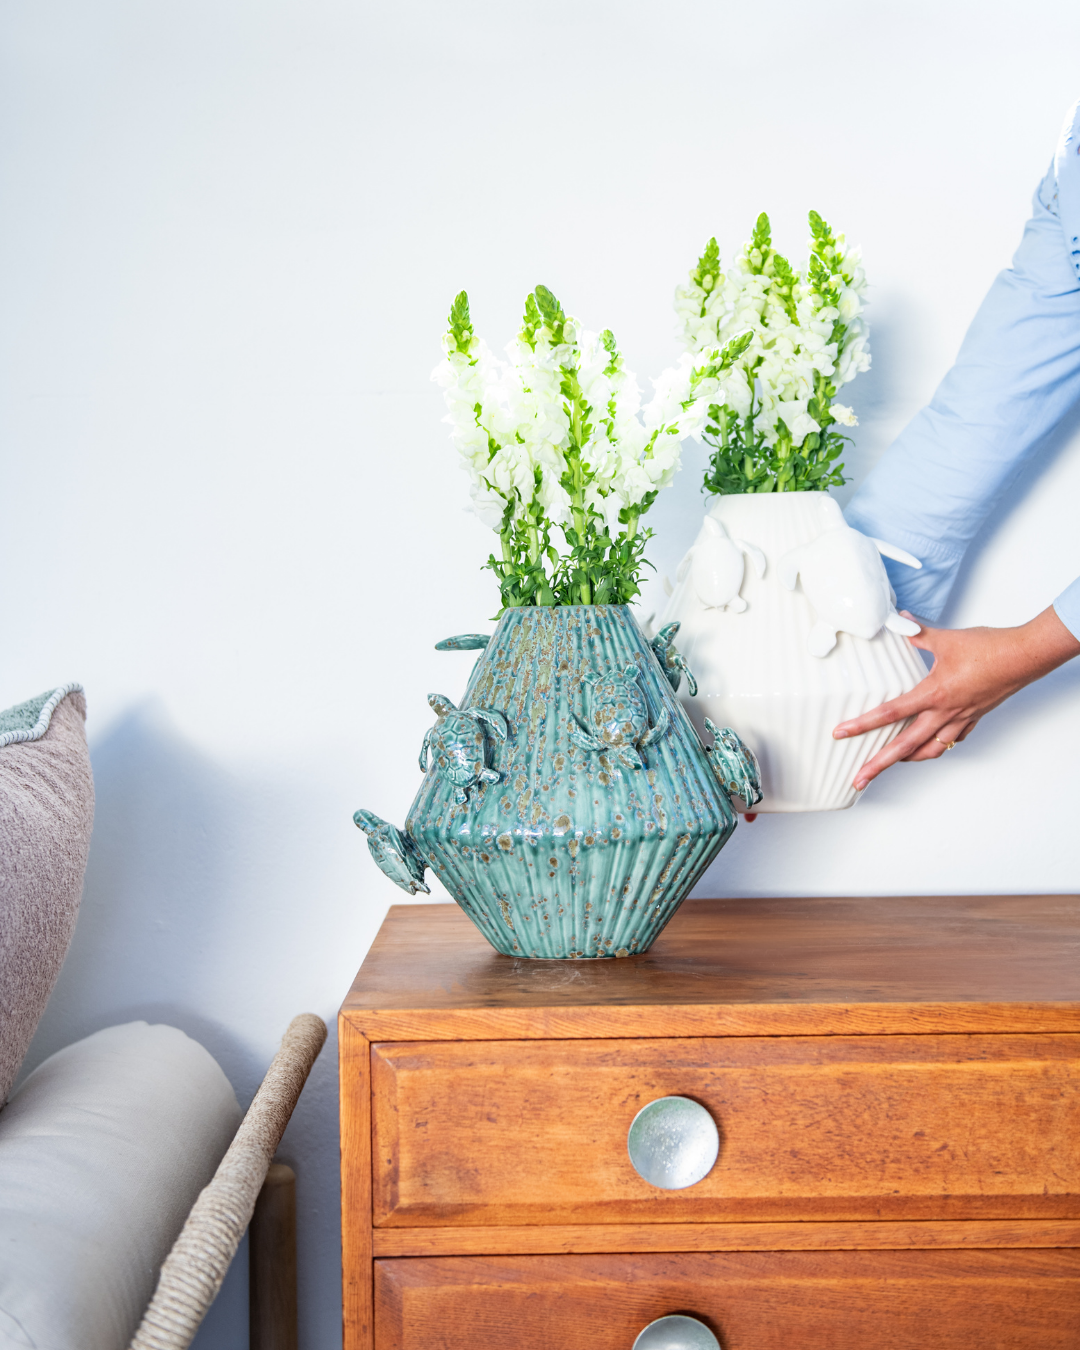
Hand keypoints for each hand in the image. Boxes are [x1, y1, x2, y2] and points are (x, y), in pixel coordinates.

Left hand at [833, 605, 1079, 789]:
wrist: (1024, 657)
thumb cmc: (990, 649)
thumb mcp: (946, 639)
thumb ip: (918, 632)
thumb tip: (901, 621)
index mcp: (933, 694)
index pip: (889, 713)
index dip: (861, 724)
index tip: (841, 734)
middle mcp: (945, 713)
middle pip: (904, 746)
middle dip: (878, 765)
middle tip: (859, 779)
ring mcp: (961, 719)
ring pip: (929, 749)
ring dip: (908, 759)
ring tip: (891, 764)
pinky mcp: (974, 718)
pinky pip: (951, 740)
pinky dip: (936, 745)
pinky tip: (929, 744)